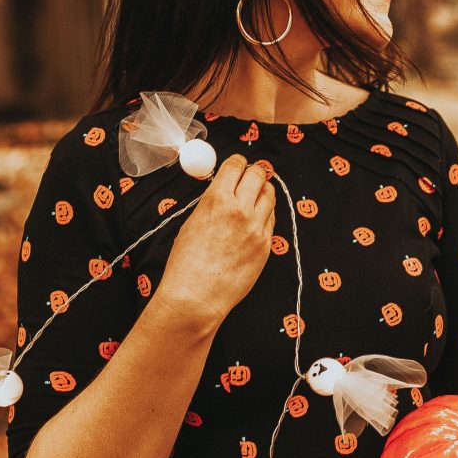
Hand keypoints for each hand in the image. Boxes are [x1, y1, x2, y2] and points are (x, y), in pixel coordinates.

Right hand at [156, 154, 275, 326]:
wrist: (196, 295)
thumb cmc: (186, 262)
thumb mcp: (193, 222)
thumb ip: (212, 202)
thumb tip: (224, 189)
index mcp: (217, 200)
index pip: (235, 166)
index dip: (237, 162)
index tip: (238, 165)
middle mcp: (240, 210)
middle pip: (258, 175)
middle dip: (254, 173)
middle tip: (251, 177)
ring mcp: (256, 228)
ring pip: (270, 195)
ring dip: (263, 191)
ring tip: (256, 196)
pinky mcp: (266, 245)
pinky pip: (271, 219)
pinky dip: (265, 214)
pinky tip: (256, 219)